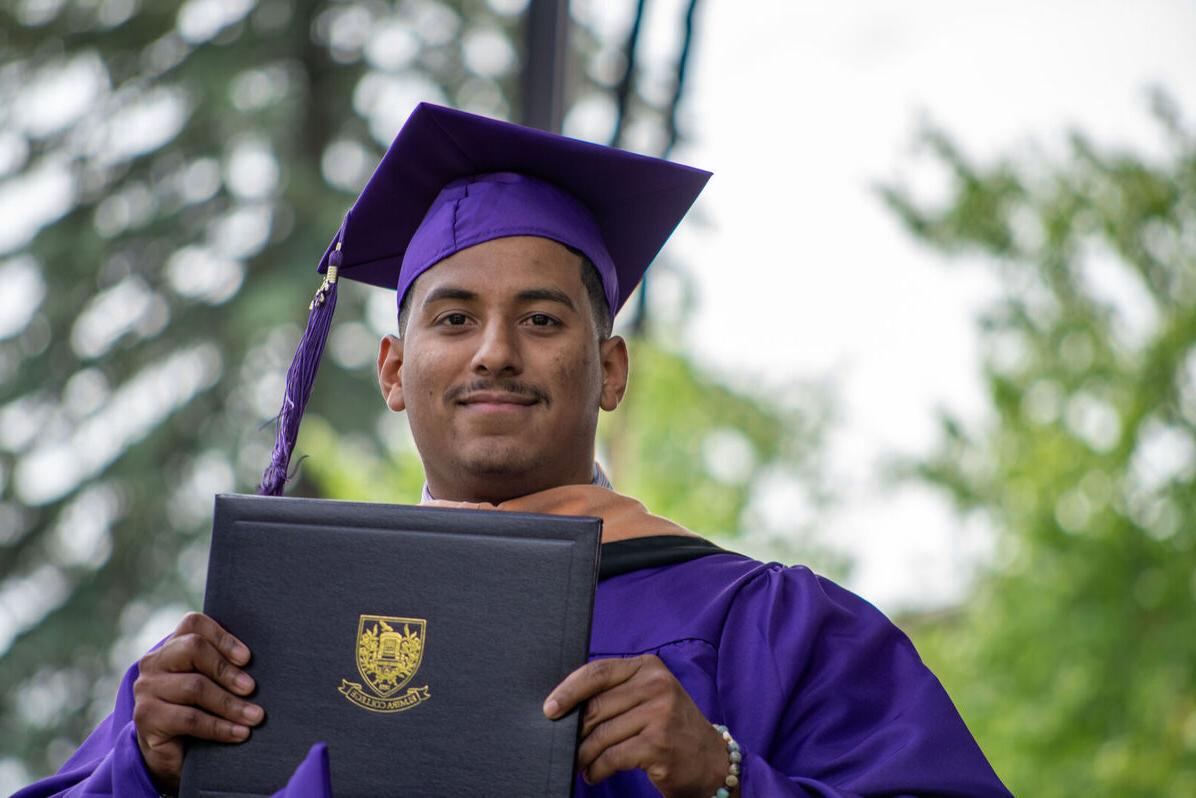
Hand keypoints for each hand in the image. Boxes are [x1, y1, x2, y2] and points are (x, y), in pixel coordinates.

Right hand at [132, 612, 263, 792]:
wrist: (172, 753)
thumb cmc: (201, 709)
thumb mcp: (212, 682)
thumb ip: (227, 664)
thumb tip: (269, 657)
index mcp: (172, 646)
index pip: (194, 624)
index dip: (223, 637)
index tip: (247, 658)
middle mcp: (154, 662)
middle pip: (193, 649)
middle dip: (227, 670)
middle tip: (252, 688)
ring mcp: (147, 689)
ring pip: (195, 687)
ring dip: (230, 704)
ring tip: (255, 716)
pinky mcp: (147, 717)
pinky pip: (189, 719)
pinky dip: (220, 727)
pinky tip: (240, 733)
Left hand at [543, 655, 733, 797]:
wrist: (711, 761)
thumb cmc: (669, 727)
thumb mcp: (649, 697)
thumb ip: (616, 693)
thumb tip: (566, 705)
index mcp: (648, 667)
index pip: (598, 672)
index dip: (569, 690)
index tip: (549, 708)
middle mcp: (656, 685)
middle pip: (596, 706)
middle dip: (576, 731)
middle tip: (568, 746)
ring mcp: (660, 713)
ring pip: (600, 734)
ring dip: (584, 755)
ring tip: (582, 764)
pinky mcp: (658, 743)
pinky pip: (611, 757)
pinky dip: (597, 769)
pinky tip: (594, 774)